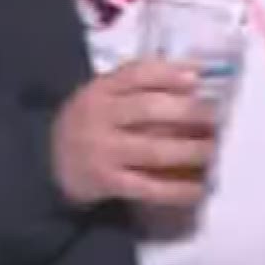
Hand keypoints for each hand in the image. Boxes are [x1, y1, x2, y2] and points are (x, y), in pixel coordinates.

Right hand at [51, 59, 219, 210]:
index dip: (170, 74)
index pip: (137, 74)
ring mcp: (103, 152)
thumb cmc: (92, 121)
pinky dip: (176, 189)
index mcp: (100, 89)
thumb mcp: (105, 93)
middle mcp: (100, 117)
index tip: (199, 78)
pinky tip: (198, 189)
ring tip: (212, 151)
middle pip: (149, 109)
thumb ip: (141, 82)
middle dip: (189, 112)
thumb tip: (195, 74)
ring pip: (153, 150)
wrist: (48, 161)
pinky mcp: (108, 183)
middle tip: (216, 118)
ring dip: (190, 151)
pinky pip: (148, 187)